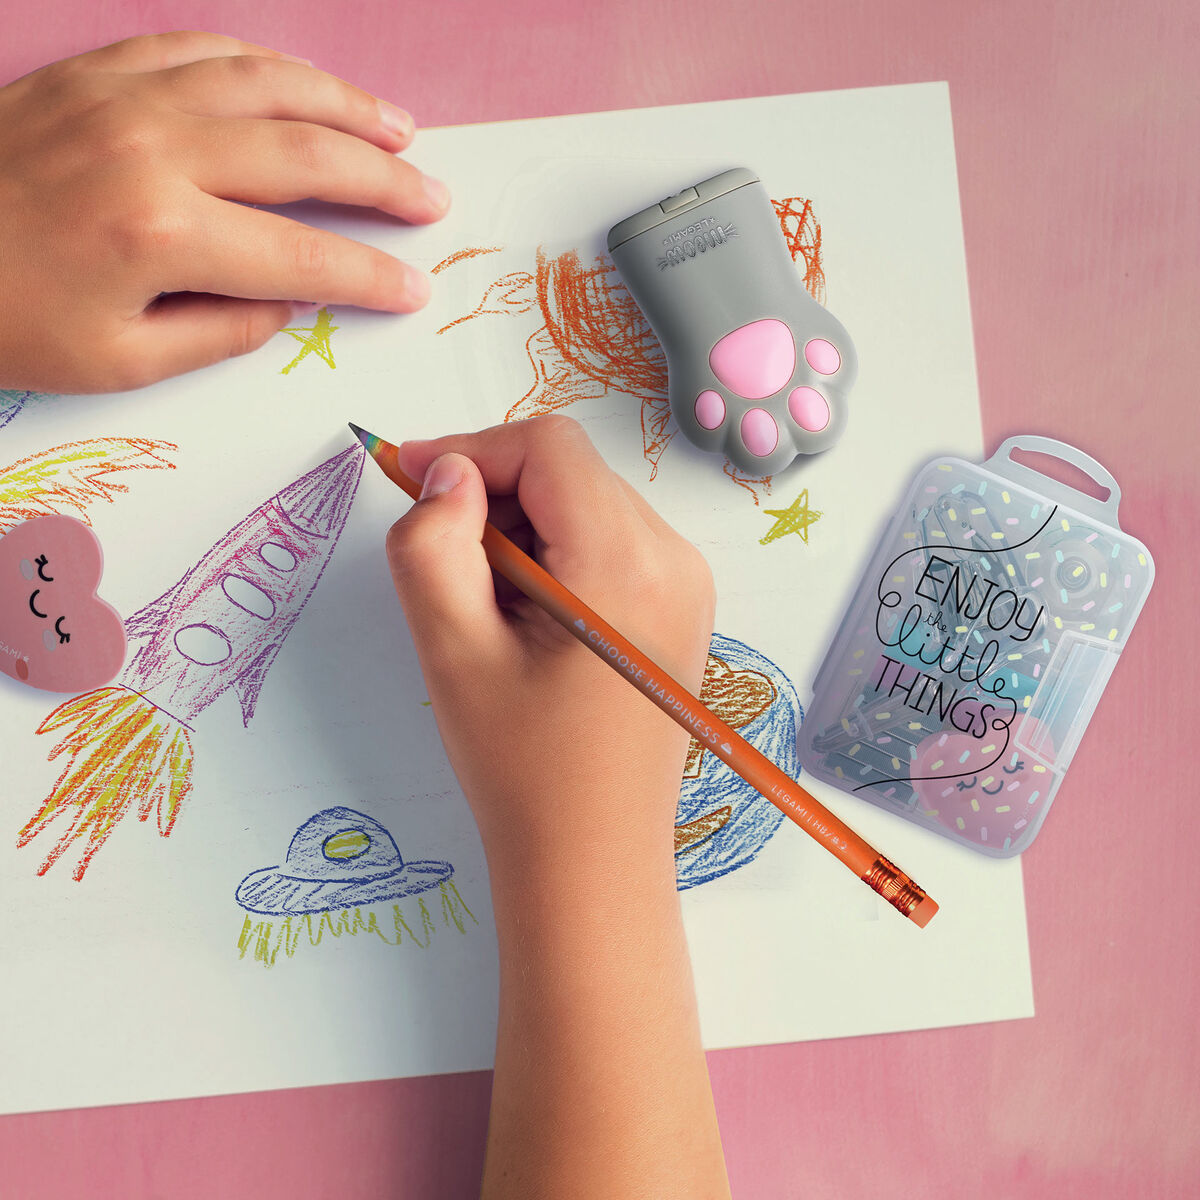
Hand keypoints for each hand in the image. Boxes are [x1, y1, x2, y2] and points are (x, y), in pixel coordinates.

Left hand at [0, 31, 448, 392]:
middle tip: (432, 197)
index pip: (302, 253)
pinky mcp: (98, 70)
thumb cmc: (6, 318)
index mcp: (161, 234)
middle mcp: (155, 150)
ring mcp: (125, 96)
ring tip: (399, 127)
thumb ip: (221, 330)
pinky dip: (266, 63)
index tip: (415, 287)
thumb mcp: (119, 361)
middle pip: (305, 152)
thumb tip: (290, 301)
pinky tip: (301, 81)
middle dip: (384, 179)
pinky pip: (202, 47)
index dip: (370, 273)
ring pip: (267, 82)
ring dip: (345, 104)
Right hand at [385, 416, 715, 882]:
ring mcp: (690, 583)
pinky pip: (613, 540)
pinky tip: (532, 616)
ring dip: (526, 527)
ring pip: (589, 502)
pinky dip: (560, 552)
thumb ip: (433, 546)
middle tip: (449, 564)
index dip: (470, 449)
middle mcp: (675, 560)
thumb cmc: (521, 766)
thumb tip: (448, 472)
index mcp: (626, 565)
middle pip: (570, 471)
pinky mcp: (685, 606)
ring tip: (493, 605)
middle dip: (496, 495)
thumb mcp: (453, 652)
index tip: (410, 480)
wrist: (593, 856)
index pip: (547, 447)